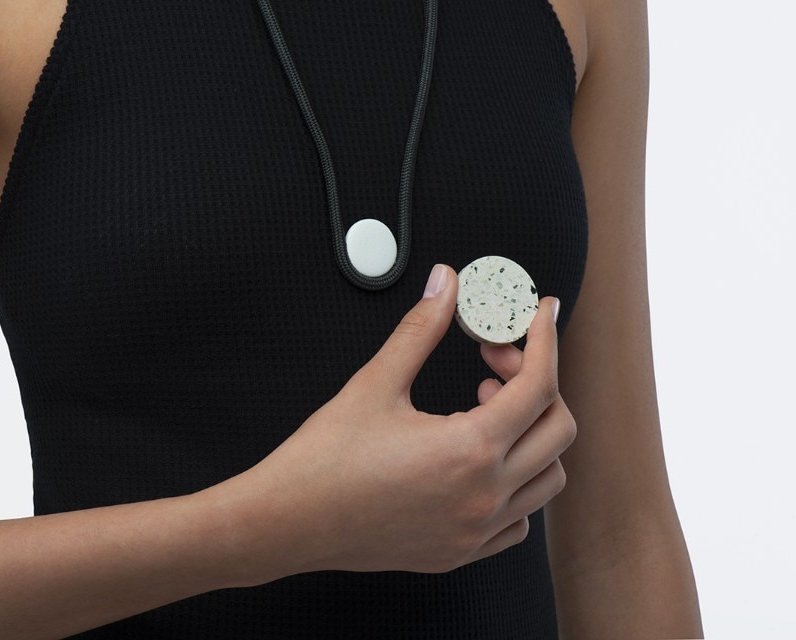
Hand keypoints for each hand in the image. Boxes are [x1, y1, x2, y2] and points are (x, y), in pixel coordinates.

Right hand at [234, 265, 575, 576]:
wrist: (288, 523)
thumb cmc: (322, 462)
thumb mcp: (375, 384)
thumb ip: (420, 330)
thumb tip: (445, 286)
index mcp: (467, 450)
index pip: (538, 385)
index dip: (543, 340)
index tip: (540, 317)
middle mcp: (482, 495)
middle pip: (557, 430)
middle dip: (538, 382)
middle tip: (494, 359)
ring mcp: (475, 530)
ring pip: (547, 478)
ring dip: (532, 434)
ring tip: (484, 409)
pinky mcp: (461, 552)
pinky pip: (519, 520)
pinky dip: (517, 485)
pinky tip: (480, 462)